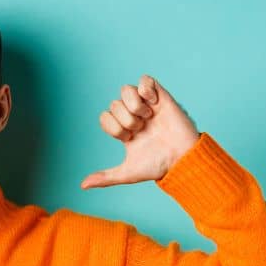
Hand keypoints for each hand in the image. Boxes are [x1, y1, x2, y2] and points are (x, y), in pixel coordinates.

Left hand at [81, 74, 199, 187]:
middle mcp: (134, 115)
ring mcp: (147, 105)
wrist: (182, 158)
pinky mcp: (161, 96)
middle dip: (125, 119)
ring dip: (133, 105)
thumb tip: (83, 185)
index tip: (128, 139)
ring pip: (126, 90)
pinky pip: (145, 80)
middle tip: (141, 129)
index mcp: (125, 130)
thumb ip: (106, 177)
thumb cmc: (159, 166)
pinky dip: (145, 89)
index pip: (105, 117)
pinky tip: (153, 103)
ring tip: (147, 116)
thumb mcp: (128, 172)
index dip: (113, 127)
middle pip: (114, 104)